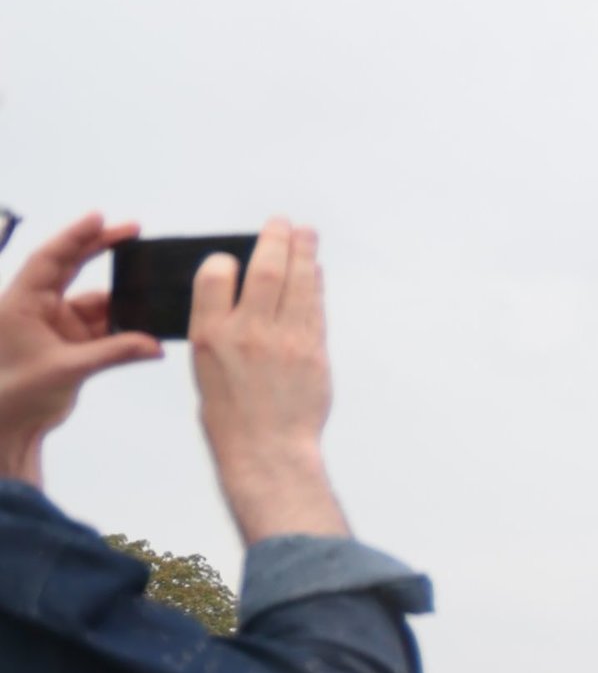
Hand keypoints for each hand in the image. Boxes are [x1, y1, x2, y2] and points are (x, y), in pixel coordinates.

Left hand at [0, 214, 156, 480]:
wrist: (10, 426)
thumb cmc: (17, 393)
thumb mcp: (67, 369)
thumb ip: (114, 352)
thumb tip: (155, 345)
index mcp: (21, 302)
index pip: (49, 259)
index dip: (74, 236)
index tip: (101, 217)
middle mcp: (37, 307)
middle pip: (71, 267)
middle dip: (101, 248)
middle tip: (133, 229)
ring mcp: (55, 325)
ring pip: (95, 301)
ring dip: (121, 301)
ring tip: (152, 295)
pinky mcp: (71, 344)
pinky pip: (103, 328)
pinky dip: (124, 329)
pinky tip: (147, 333)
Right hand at [187, 223, 345, 543]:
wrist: (267, 450)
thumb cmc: (231, 416)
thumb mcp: (206, 370)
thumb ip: (219, 331)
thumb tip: (237, 299)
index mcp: (208, 336)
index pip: (215, 276)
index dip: (226, 260)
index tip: (232, 257)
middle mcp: (246, 332)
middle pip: (265, 270)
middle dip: (274, 240)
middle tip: (281, 222)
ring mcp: (284, 339)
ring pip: (297, 282)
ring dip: (303, 252)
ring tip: (306, 232)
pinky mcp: (313, 349)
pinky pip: (316, 306)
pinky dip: (316, 284)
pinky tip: (315, 270)